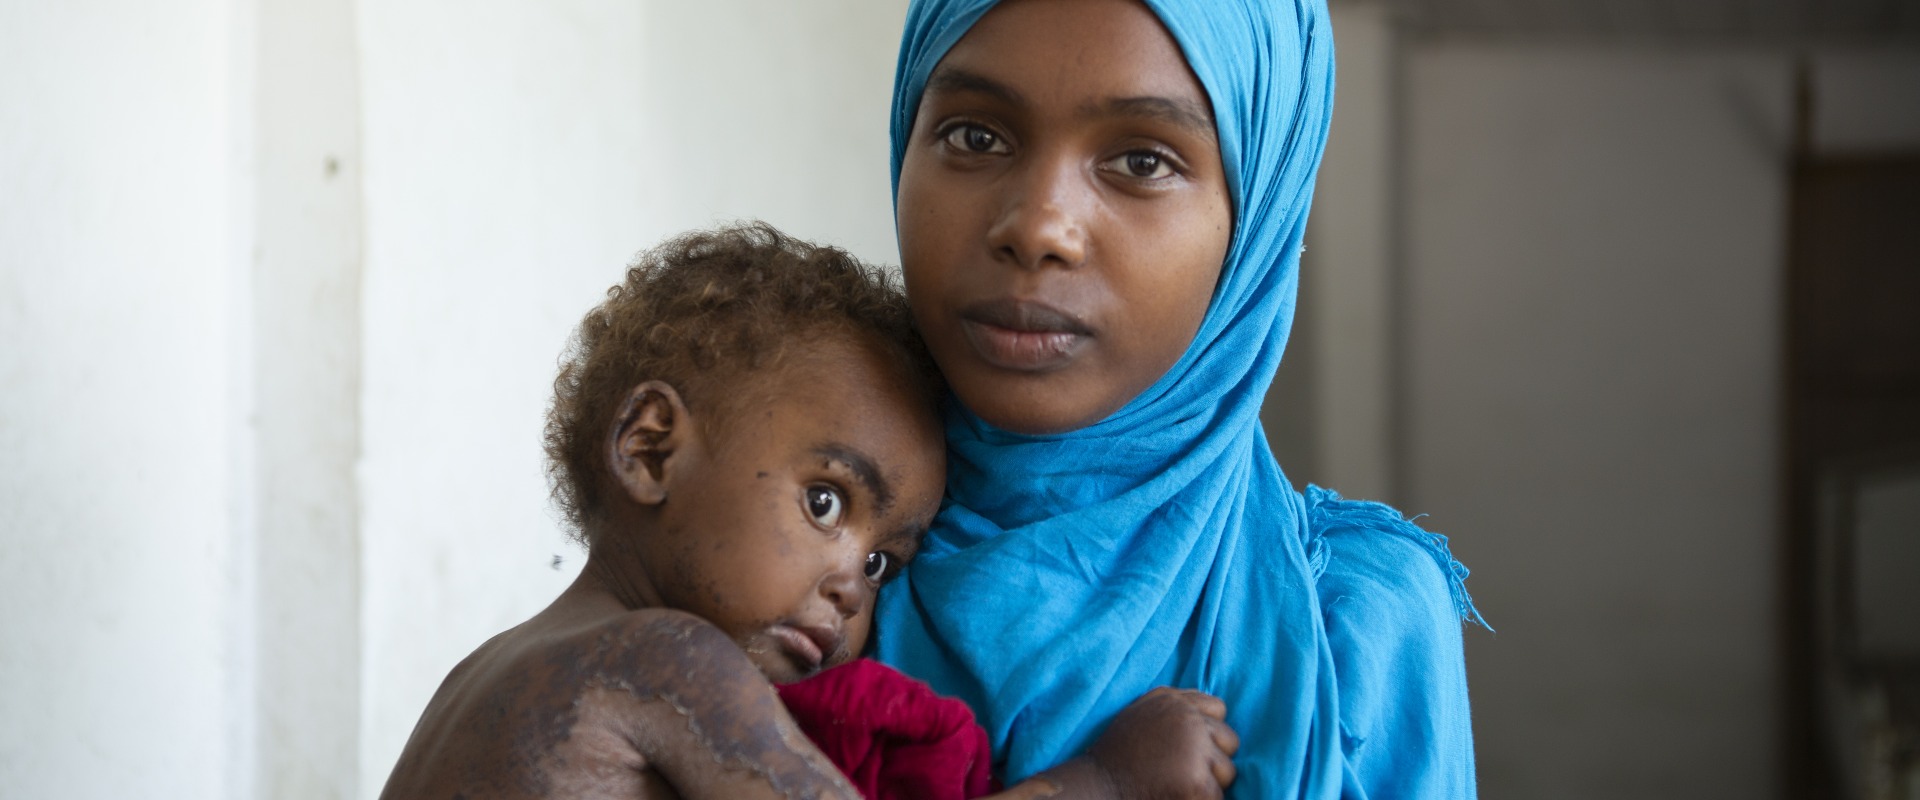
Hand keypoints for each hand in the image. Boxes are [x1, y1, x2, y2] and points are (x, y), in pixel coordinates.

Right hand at [1086, 687, 1238, 798]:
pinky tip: (1175, 797)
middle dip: (1213, 758)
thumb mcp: (1139, 716)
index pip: (1217, 708)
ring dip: (1210, 783)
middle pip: (1229, 739)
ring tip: (1175, 785)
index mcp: (1171, 701)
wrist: (1097, 787)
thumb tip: (1212, 710)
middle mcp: (1186, 718)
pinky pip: (1218, 796)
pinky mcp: (1197, 781)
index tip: (1187, 749)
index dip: (1208, 732)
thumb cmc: (1116, 758)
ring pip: (1228, 770)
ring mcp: (1193, 748)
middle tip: (1181, 772)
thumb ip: (1172, 710)